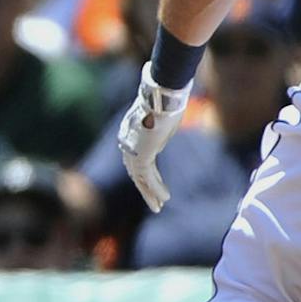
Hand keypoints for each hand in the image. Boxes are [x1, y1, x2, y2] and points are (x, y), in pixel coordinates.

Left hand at [116, 66, 189, 213]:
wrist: (161, 95)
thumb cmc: (166, 98)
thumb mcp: (166, 110)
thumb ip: (165, 119)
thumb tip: (173, 98)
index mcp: (130, 131)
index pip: (136, 156)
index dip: (144, 172)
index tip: (152, 181)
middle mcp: (127, 141)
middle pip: (135, 170)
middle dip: (145, 186)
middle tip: (153, 200)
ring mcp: (131, 149)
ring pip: (140, 177)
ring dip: (150, 192)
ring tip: (159, 206)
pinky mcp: (140, 155)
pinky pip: (147, 178)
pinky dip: (155, 189)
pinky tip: (164, 199)